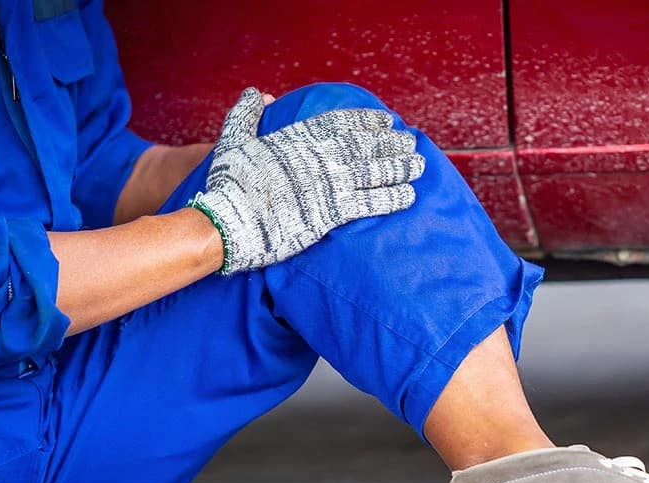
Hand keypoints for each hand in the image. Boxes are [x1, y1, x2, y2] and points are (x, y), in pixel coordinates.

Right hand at [189, 87, 423, 274]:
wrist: (230, 223)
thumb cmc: (229, 186)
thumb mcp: (234, 142)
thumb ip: (247, 115)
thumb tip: (258, 93)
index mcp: (299, 139)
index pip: (343, 123)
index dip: (368, 121)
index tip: (386, 122)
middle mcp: (321, 158)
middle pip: (366, 146)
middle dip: (392, 145)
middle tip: (411, 143)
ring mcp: (330, 185)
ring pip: (375, 173)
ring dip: (401, 169)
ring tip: (419, 166)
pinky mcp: (333, 214)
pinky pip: (371, 204)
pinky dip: (392, 199)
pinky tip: (408, 197)